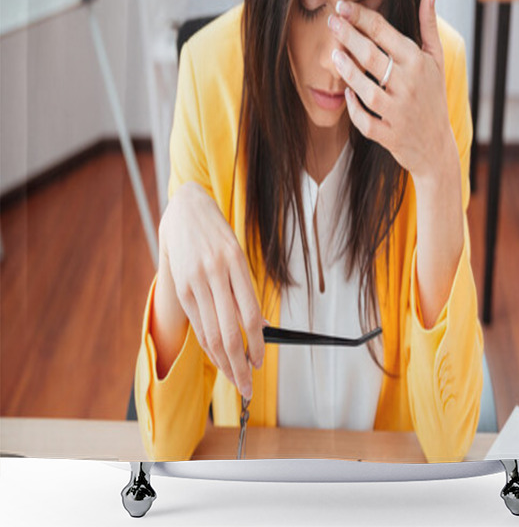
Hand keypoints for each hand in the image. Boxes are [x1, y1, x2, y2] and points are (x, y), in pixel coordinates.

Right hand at [159, 181, 264, 398]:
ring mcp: (195, 282)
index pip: (249, 315)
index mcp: (235, 263)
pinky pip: (198, 325)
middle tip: (249, 386)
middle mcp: (214, 274)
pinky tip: (218, 360)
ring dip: (224, 363)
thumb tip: (260, 326)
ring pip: (211, 334)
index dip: (257, 344)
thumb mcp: (238, 253)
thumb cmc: (217, 233)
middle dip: (239, 365)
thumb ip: (245, 289)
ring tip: (236, 380)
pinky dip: (208, 347)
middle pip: (229, 332)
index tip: (261, 362)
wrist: (185, 209)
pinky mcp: (182, 288)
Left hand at [327, 0, 454, 182]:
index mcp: (418, 62)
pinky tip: (345, 93)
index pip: (384, 32)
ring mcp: (398, 111)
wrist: (436, 145)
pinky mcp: (388, 134)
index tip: (343, 5)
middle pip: (371, 56)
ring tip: (332, 54)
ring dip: (347, 70)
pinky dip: (354, 107)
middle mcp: (408, 85)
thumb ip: (429, 22)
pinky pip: (365, 120)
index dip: (361, 16)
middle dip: (348, 36)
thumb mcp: (436, 58)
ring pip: (365, 88)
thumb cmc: (433, 95)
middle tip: (330, 21)